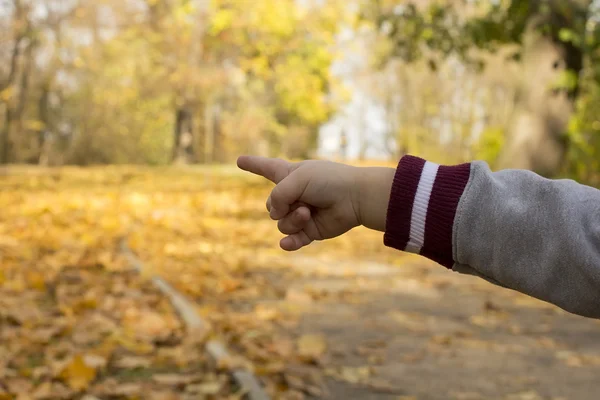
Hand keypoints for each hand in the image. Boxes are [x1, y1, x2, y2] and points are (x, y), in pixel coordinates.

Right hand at [237, 156, 394, 250]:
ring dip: (292, 220)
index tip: (240, 160)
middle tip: (299, 202)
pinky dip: (289, 242)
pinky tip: (288, 243)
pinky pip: (291, 240)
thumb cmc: (329, 181)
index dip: (253, 164)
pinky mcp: (310, 231)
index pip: (267, 168)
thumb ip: (278, 195)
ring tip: (308, 213)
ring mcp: (301, 214)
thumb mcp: (297, 178)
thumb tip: (275, 216)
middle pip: (270, 205)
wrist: (355, 198)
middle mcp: (294, 194)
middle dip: (279, 205)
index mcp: (290, 175)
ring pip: (281, 223)